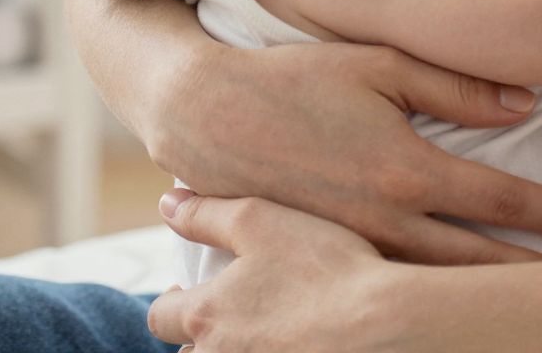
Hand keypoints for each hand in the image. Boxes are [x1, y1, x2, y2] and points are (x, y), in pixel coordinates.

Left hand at [148, 189, 412, 350]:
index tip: (191, 291)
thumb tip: (167, 204)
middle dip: (203, 333)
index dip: (172, 302)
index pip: (159, 317)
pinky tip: (293, 342)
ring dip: (233, 349)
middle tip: (233, 312)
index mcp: (205, 315)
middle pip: (190, 352)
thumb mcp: (260, 220)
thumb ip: (206, 214)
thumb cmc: (323, 266)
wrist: (381, 320)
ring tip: (263, 330)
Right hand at [151, 39, 541, 264]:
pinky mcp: (323, 260)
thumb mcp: (380, 64)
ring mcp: (350, 247)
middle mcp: (381, 220)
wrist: (207, 115)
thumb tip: (527, 101)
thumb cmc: (297, 78)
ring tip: (527, 303)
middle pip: (472, 262)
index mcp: (403, 169)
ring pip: (430, 285)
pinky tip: (449, 306)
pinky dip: (424, 299)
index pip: (496, 199)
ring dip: (479, 295)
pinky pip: (385, 287)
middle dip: (528, 275)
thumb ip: (457, 86)